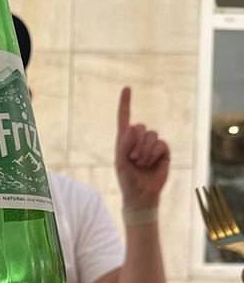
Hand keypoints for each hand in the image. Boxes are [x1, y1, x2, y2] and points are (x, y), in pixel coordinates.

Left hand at [115, 86, 169, 209]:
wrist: (141, 195)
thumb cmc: (127, 180)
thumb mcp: (120, 162)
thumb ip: (124, 144)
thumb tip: (134, 127)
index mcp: (124, 140)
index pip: (124, 118)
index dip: (126, 103)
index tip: (127, 88)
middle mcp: (138, 140)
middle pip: (140, 126)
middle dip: (136, 144)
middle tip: (133, 160)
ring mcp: (151, 145)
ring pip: (151, 134)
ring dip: (144, 151)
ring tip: (140, 164)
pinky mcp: (163, 151)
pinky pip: (161, 144)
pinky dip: (154, 154)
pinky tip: (151, 164)